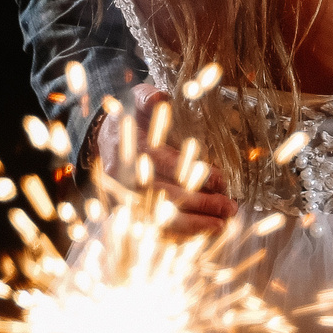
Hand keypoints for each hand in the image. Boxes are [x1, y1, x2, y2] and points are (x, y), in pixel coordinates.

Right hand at [104, 86, 237, 236]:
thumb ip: (147, 98)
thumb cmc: (127, 120)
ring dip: (192, 225)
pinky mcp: (128, 213)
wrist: (103, 139)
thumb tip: (160, 98)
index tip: (221, 180)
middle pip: (165, 196)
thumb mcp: (134, 100)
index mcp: (127, 150)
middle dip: (200, 204)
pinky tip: (202, 233)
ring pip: (159, 219)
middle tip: (229, 207)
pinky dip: (178, 234)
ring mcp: (123, 199)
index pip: (164, 164)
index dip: (193, 174)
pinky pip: (154, 229)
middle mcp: (123, 179)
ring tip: (221, 225)